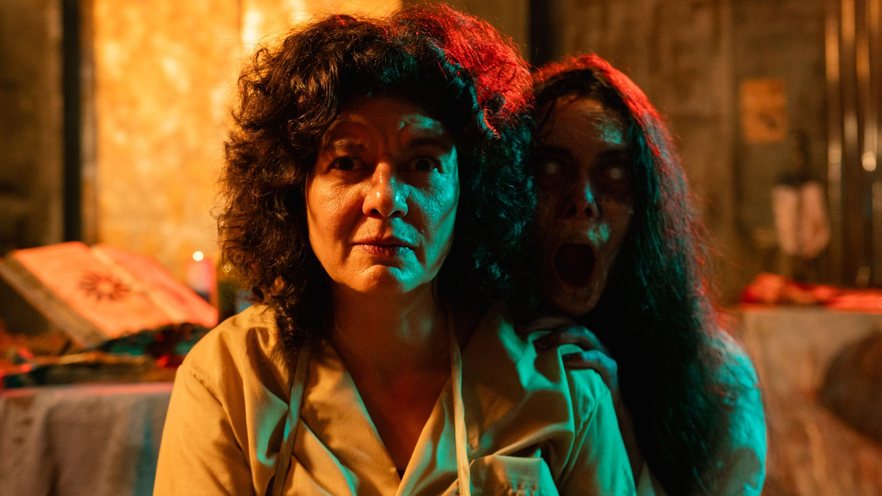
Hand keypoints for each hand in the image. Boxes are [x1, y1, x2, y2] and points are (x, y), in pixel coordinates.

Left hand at [521, 315, 642, 473]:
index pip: (555, 319)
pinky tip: (567, 361)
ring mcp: (601, 352)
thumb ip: (541, 361)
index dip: (537, 319)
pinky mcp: (610, 369)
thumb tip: (511, 358)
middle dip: (543, 322)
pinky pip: (598, 359)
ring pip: (582, 334)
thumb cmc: (575, 391)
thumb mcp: (555, 373)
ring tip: (541, 344)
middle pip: (566, 321)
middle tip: (522, 329)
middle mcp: (588, 340)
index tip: (516, 326)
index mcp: (575, 338)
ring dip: (560, 336)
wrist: (605, 414)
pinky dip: (583, 358)